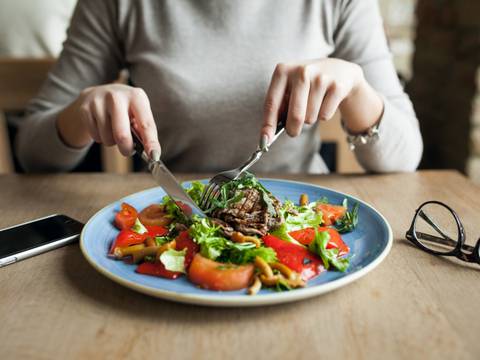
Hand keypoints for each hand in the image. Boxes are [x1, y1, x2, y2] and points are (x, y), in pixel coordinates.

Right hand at [57, 84, 160, 156]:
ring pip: (107, 138)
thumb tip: (152, 152)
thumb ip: (144, 131)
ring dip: (112, 142)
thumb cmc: (125, 109)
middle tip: (127, 151)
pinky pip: (95, 137)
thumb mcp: (138, 113)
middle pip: (122, 134)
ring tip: (113, 131)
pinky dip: (100, 138)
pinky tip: (102, 127)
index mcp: (136, 96)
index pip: (146, 124)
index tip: (154, 156)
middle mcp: (117, 96)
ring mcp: (99, 101)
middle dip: (126, 148)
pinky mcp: (85, 108)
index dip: (151, 142)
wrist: (99, 94)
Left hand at [261, 58, 382, 139]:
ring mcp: (321, 77)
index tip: (265, 141)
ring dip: (310, 118)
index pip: (272, 103)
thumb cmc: (306, 85)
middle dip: (292, 129)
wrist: (339, 70)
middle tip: (293, 131)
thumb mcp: (289, 89)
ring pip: (310, 118)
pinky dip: (323, 115)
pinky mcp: (337, 86)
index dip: (268, 124)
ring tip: (313, 104)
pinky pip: (325, 116)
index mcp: (283, 70)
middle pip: (295, 115)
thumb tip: (267, 136)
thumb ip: (278, 108)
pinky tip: (326, 101)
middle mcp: (302, 71)